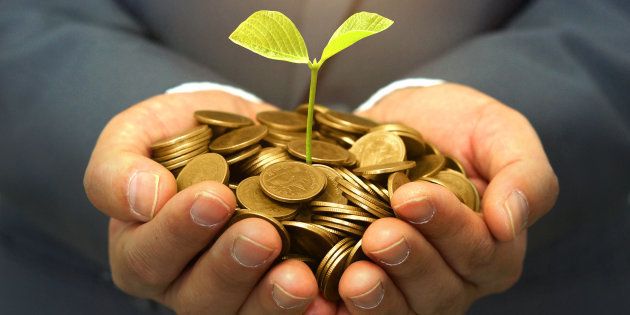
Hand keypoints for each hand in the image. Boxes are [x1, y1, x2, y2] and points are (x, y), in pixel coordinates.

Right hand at [84, 91, 335, 313]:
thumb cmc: (182, 133)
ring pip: (244, 314)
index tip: (213, 197)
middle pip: (199, 297)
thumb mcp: (139, 132)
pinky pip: (286, 311)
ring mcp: (234, 293)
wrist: (242, 132)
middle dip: (230, 266)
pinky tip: (326, 298)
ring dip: (270, 299)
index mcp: (142, 250)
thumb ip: (118, 165)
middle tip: (261, 235)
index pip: (147, 256)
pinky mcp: (274, 289)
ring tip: (298, 276)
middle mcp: (186, 282)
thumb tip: (142, 199)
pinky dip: (308, 309)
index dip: (177, 232)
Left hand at [336, 83, 558, 313]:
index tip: (411, 195)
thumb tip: (510, 224)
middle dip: (410, 262)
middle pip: (440, 291)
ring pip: (403, 310)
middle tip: (380, 233)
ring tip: (355, 276)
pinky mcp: (367, 284)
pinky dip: (340, 310)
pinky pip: (357, 312)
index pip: (481, 253)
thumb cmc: (456, 127)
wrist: (398, 122)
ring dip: (379, 297)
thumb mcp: (499, 133)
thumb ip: (525, 175)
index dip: (448, 228)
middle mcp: (453, 277)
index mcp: (491, 247)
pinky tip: (321, 298)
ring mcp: (407, 287)